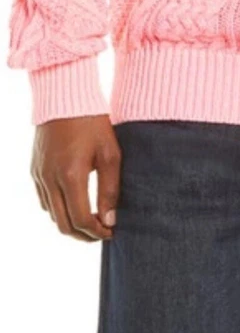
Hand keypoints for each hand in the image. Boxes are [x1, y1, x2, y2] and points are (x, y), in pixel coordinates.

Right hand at [31, 115, 120, 241]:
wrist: (64, 96)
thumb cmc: (92, 122)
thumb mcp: (109, 154)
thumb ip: (110, 189)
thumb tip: (110, 220)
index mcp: (70, 177)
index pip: (81, 220)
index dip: (97, 232)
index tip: (112, 232)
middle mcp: (50, 180)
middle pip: (63, 225)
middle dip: (84, 235)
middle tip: (102, 232)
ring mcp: (39, 176)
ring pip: (52, 215)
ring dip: (71, 223)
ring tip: (91, 219)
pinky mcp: (35, 170)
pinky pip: (44, 200)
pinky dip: (58, 210)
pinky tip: (74, 203)